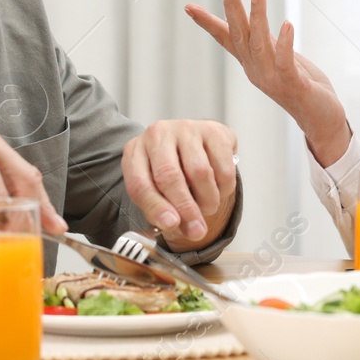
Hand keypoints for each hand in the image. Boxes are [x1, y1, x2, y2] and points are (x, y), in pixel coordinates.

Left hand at [122, 119, 237, 251]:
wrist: (191, 145)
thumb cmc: (169, 172)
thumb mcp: (155, 191)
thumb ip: (161, 211)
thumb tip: (175, 225)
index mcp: (135, 152)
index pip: (140, 183)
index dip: (156, 207)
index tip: (171, 225)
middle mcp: (157, 134)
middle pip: (170, 176)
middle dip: (186, 208)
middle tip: (197, 230)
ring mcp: (186, 128)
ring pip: (200, 172)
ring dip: (208, 200)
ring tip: (207, 207)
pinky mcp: (213, 130)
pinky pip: (223, 167)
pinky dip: (224, 188)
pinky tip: (218, 189)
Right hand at [185, 0, 351, 166]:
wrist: (321, 121)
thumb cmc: (302, 86)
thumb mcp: (279, 58)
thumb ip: (266, 41)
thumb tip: (253, 19)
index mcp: (251, 62)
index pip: (226, 38)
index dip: (208, 22)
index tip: (188, 6)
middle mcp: (256, 70)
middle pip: (239, 34)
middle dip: (232, 7)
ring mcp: (272, 78)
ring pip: (259, 43)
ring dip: (257, 16)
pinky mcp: (293, 85)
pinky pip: (285, 62)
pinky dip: (285, 43)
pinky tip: (287, 24)